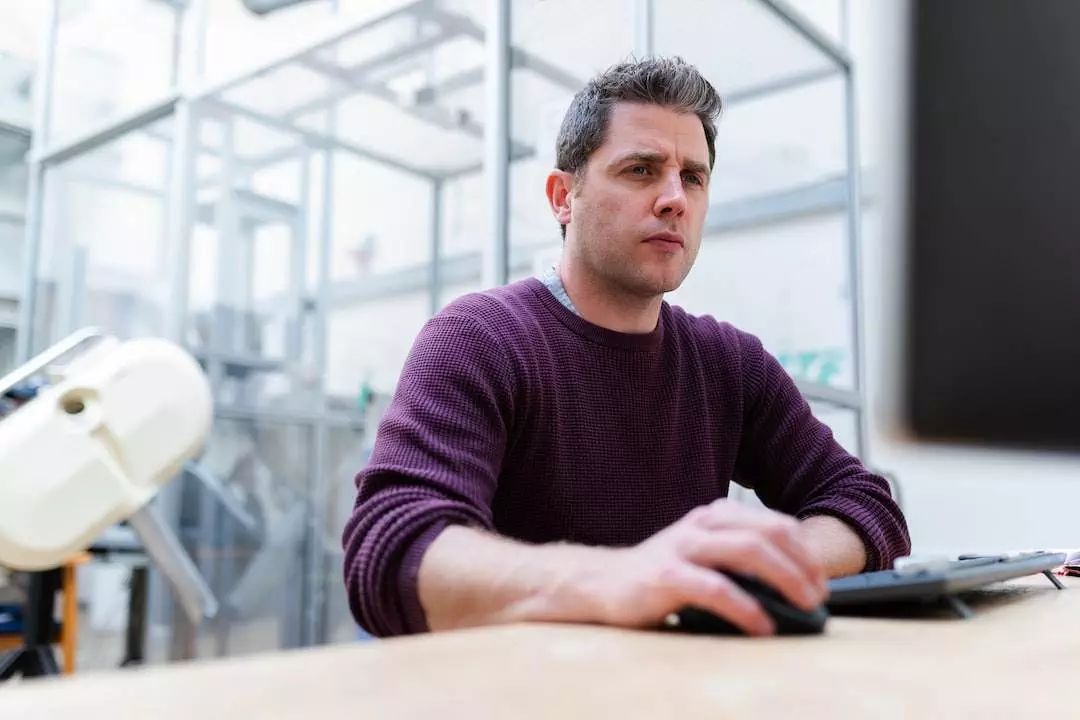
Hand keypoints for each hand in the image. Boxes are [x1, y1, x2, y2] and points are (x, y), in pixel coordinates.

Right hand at [587, 499, 827, 635]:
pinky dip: (745, 608)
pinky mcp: (666, 576)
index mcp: (714, 516)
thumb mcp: (701, 554)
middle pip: (766, 534)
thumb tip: (792, 584)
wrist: (601, 582)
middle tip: (819, 595)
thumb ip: (736, 557)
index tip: (821, 580)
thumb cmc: (660, 574)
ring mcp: (682, 548)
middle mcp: (700, 525)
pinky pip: (715, 588)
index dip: (805, 551)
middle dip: (802, 565)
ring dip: (784, 579)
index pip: (773, 523)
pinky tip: (762, 626)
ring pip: (746, 551)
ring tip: (803, 606)